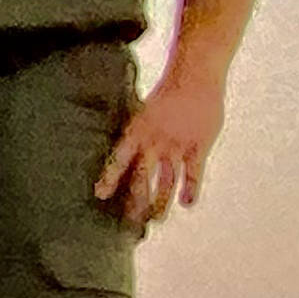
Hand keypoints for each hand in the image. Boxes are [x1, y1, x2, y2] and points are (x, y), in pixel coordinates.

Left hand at [98, 72, 223, 222]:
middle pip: (143, 175)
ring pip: (167, 179)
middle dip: (137, 199)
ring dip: (162, 200)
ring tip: (157, 220)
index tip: (100, 195)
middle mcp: (154, 141)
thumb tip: (123, 148)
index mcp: (137, 131)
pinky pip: (194, 172)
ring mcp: (176, 144)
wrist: (194, 76)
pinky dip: (192, 188)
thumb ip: (137, 132)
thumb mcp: (143, 111)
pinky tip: (189, 204)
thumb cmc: (167, 94)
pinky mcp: (198, 146)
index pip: (119, 158)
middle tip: (131, 221)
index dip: (110, 177)